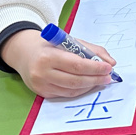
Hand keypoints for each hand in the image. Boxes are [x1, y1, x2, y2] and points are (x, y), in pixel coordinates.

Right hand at [1, 29, 115, 97]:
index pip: (77, 65)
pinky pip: (65, 94)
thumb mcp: (69, 41)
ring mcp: (41, 85)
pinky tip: (88, 84)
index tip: (109, 68)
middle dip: (95, 79)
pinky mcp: (42, 93)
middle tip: (108, 77)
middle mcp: (42, 72)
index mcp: (48, 56)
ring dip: (89, 86)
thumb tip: (111, 62)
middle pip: (75, 80)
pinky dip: (80, 90)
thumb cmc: (50, 46)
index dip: (95, 68)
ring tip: (101, 80)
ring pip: (72, 90)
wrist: (24, 53)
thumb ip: (92, 50)